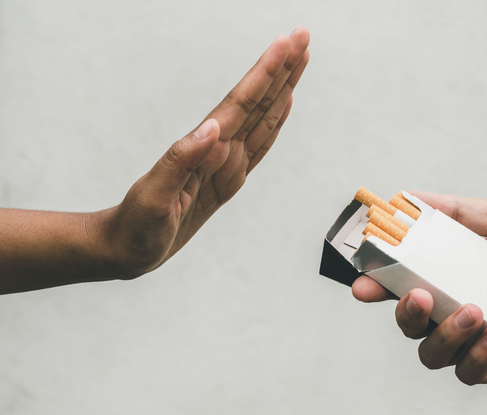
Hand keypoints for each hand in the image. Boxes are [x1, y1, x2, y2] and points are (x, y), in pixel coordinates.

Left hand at [98, 27, 309, 278]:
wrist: (125, 247)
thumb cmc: (136, 227)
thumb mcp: (154, 199)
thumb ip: (179, 162)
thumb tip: (213, 129)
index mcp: (204, 150)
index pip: (242, 103)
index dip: (266, 73)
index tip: (287, 44)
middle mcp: (219, 150)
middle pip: (258, 102)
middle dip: (281, 69)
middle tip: (303, 37)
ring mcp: (225, 163)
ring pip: (262, 118)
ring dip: (282, 89)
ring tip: (300, 61)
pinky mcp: (227, 179)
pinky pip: (258, 146)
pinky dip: (275, 124)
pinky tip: (283, 107)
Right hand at [352, 191, 486, 384]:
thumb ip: (453, 211)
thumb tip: (404, 197)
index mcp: (456, 273)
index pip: (404, 281)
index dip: (378, 283)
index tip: (364, 280)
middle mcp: (462, 306)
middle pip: (409, 323)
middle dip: (402, 313)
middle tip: (419, 296)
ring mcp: (481, 338)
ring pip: (433, 352)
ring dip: (444, 333)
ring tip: (476, 310)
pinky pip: (470, 371)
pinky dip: (477, 353)